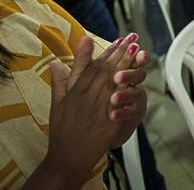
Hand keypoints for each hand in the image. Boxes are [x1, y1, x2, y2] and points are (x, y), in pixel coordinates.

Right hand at [46, 36, 134, 174]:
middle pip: (106, 70)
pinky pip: (119, 101)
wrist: (67, 157)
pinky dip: (127, 88)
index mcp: (75, 92)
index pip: (93, 66)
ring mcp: (97, 109)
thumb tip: (55, 62)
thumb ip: (60, 81)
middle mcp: (86, 97)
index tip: (119, 39)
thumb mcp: (57, 103)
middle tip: (133, 38)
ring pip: (114, 81)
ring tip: (138, 50)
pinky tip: (138, 77)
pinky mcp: (107, 121)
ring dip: (126, 64)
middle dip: (121, 52)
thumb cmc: (62, 131)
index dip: (107, 51)